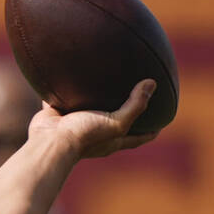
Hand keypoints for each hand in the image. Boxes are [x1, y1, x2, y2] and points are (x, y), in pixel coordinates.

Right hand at [28, 79, 160, 159]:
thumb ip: (135, 105)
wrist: (51, 140)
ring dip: (95, 99)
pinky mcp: (58, 114)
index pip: (139, 137)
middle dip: (125, 113)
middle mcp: (97, 133)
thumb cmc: (85, 135)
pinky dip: (66, 88)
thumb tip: (152, 84)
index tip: (162, 121)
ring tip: (102, 81)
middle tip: (134, 95)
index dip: (152, 131)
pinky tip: (70, 72)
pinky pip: (63, 98)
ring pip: (89, 109)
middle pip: (116, 123)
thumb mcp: (116, 122)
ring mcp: (76, 124)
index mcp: (113, 140)